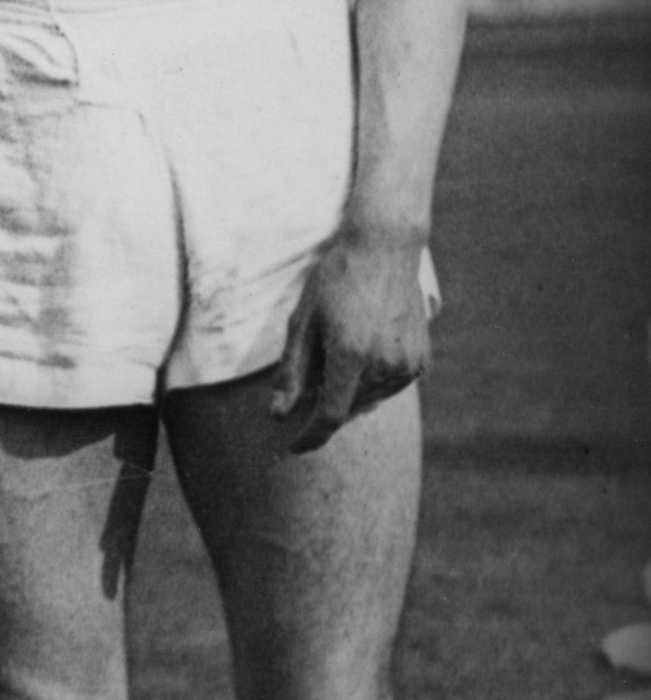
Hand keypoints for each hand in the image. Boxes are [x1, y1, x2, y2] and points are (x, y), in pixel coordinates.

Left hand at [270, 222, 429, 450]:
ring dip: (349, 392)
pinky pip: (389, 388)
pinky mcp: (421, 362)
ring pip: (369, 401)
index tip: (291, 448)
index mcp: (351, 355)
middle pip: (348, 409)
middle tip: (314, 369)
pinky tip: (364, 350)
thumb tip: (277, 414)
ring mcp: (407, 365)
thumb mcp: (302, 321)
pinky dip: (371, 382)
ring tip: (339, 351)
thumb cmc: (335, 281)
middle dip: (325, 404)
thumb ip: (291, 371)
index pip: (329, 416)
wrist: (385, 251)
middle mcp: (384, 365)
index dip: (309, 437)